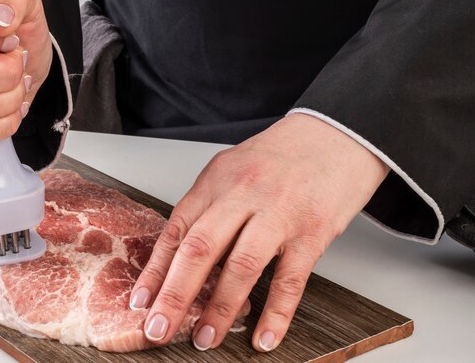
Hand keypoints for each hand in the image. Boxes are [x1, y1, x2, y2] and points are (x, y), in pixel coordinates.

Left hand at [130, 113, 388, 350]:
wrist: (335, 137)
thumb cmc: (280, 157)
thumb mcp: (233, 169)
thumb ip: (209, 206)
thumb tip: (183, 255)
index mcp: (217, 180)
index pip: (177, 229)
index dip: (155, 269)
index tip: (140, 301)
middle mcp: (242, 195)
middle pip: (199, 248)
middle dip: (174, 295)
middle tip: (157, 329)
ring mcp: (278, 213)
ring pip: (241, 266)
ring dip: (219, 309)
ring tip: (204, 338)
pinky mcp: (312, 231)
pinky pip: (291, 279)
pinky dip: (276, 314)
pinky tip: (264, 338)